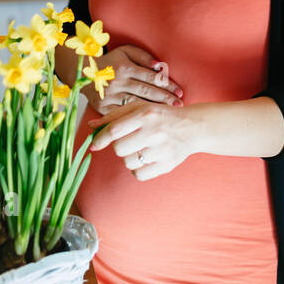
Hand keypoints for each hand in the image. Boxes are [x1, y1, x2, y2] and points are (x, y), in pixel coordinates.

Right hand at [88, 45, 182, 115]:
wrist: (82, 71)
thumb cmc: (110, 61)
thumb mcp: (125, 51)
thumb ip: (143, 56)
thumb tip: (159, 66)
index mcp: (125, 67)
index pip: (151, 77)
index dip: (167, 85)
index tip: (180, 92)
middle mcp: (117, 81)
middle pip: (146, 92)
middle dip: (165, 99)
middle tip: (180, 105)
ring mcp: (109, 95)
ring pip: (136, 104)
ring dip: (154, 109)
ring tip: (169, 113)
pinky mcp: (103, 107)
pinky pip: (122, 114)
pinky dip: (136, 118)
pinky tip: (148, 121)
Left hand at [89, 101, 204, 180]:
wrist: (193, 127)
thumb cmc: (160, 116)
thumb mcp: (139, 108)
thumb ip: (114, 116)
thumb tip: (91, 126)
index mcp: (146, 114)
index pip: (114, 130)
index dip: (100, 139)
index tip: (94, 144)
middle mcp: (154, 131)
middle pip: (119, 149)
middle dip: (118, 147)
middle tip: (128, 142)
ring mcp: (162, 149)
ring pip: (128, 163)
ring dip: (128, 158)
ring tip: (139, 149)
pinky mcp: (167, 164)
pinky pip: (139, 175)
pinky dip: (138, 170)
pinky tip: (145, 160)